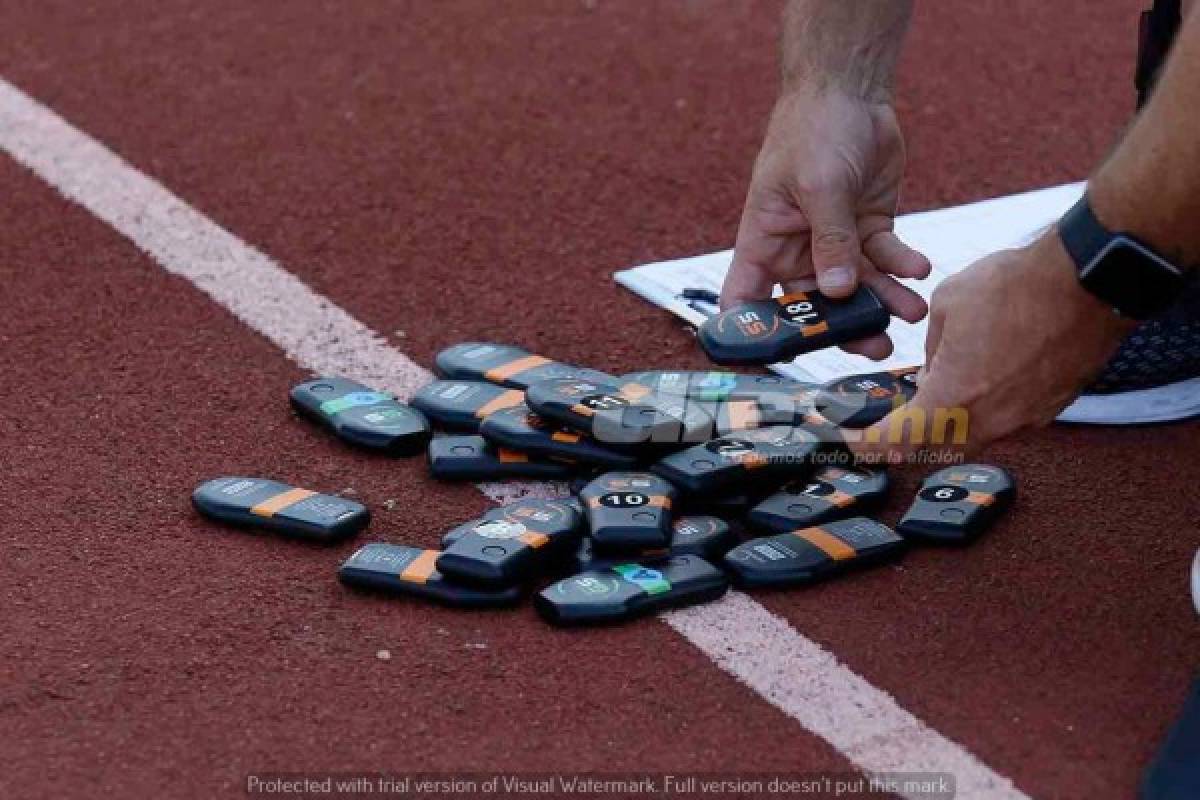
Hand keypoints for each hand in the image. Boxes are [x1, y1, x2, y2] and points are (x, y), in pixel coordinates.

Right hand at [720, 87, 930, 359]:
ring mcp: (834, 240)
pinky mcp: (868, 227)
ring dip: (883, 300)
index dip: (753, 333)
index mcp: (765, 241)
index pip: (746, 299)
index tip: (774, 359)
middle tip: (873, 345)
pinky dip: (902, 265)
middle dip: (843, 326)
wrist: (851, 92)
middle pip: (814, 303)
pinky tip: (919, 269)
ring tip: (910, 312)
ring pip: (857, 286)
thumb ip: (830, 240)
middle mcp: (797, 248)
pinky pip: (885, 257)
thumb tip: (839, 292)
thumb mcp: (820, 185)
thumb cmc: (815, 130)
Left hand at [849, 232, 1133, 460]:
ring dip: (948, 425)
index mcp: (953, 401)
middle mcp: (991, 422)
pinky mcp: (1050, 409)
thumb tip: (933, 365)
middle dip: (907, 440)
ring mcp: (1025, 420)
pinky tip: (980, 383)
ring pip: (973, 438)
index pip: (896, 442)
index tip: (852, 443)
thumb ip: (932, 348)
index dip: (866, 447)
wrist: (1091, 281)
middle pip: (935, 450)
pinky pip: (1006, 422)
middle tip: (888, 425)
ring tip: (933, 398)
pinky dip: (984, 411)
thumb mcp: (947, 306)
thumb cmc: (1020, 287)